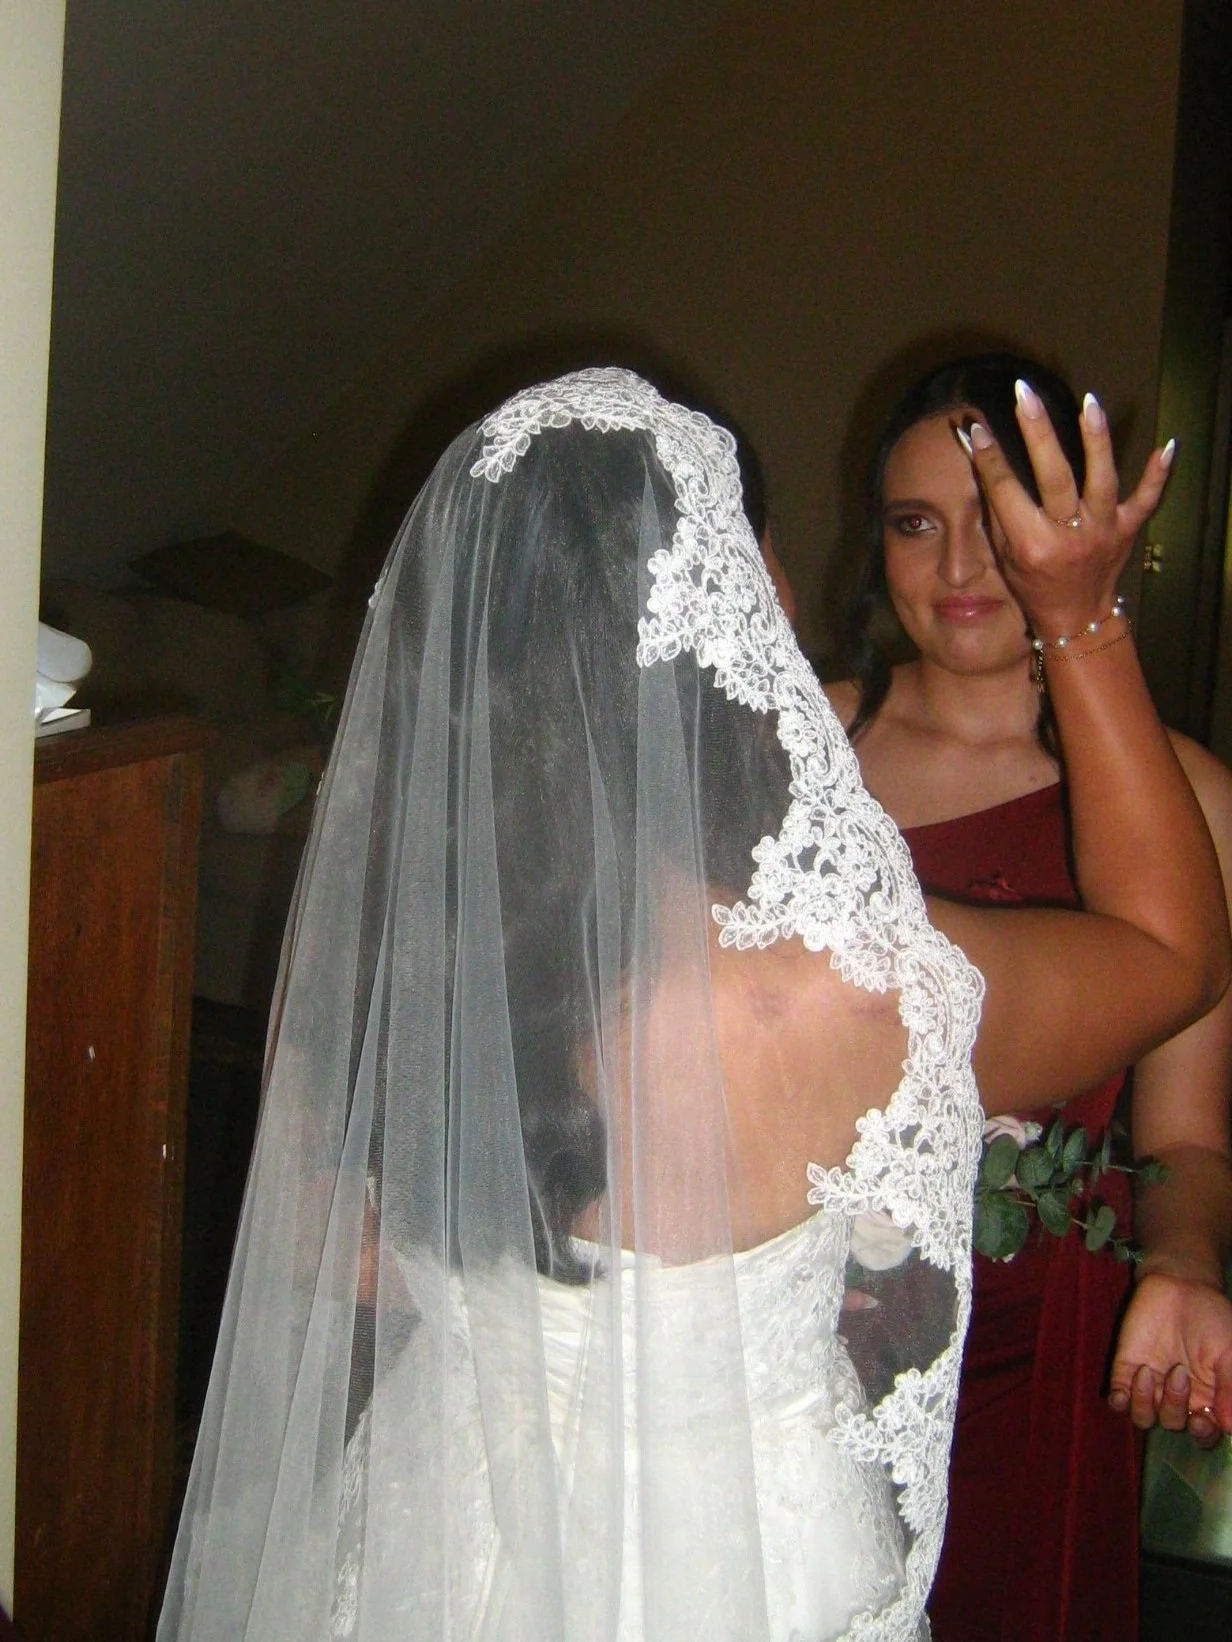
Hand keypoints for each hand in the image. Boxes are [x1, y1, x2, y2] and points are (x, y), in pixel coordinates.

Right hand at [963, 382, 1172, 641]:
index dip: (989, 457)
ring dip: (1096, 439)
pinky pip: (1147, 499)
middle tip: (1024, 395)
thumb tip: (983, 458)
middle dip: (1037, 431)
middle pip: (1054, 475)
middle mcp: (1069, 536)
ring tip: (1088, 403)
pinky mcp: (1127, 530)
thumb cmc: (1033, 585)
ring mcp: (1102, 531)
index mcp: (1032, 545)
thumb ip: (997, 508)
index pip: (1006, 490)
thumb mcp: (1005, 555)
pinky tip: (1168, 445)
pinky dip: (1158, 474)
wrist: (1076, 618)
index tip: (977, 428)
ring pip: (1102, 479)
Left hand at [1108, 1270, 1231, 1445]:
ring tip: (1149, 1371)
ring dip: (1145, 1402)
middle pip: (1172, 1424)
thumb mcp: (1229, 1353)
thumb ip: (1230, 1388)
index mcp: (1206, 1399)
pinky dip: (1120, 1400)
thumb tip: (1230, 1428)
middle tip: (1179, 1372)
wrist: (1180, 1286)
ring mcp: (1150, 1385)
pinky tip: (1123, 1389)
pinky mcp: (1125, 1370)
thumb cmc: (1211, 1320)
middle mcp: (1177, 1397)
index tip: (1201, 1419)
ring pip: (1143, 1417)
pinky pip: (1118, 1399)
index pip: (1203, 1433)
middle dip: (1174, 1405)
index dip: (1201, 1434)